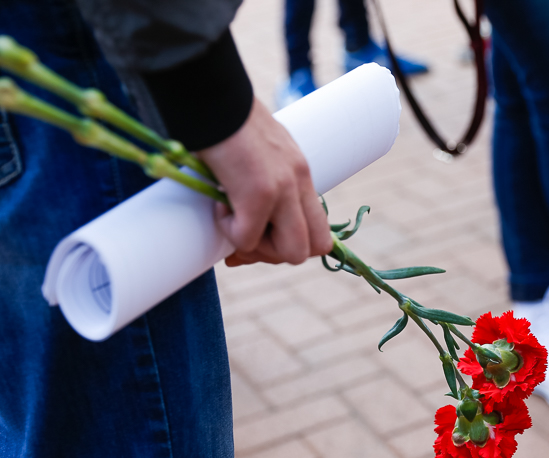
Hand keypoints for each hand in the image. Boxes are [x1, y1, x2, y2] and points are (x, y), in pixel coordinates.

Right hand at [197, 98, 332, 266]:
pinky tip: (219, 205)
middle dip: (277, 253)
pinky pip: (248, 238)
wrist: (208, 95)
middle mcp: (299, 182)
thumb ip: (264, 181)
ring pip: (291, 252)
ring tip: (232, 220)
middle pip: (315, 248)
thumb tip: (242, 213)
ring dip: (257, 247)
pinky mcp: (258, 193)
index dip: (293, 242)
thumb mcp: (257, 151)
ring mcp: (282, 189)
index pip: (321, 230)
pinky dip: (229, 231)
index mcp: (301, 172)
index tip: (264, 236)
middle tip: (247, 239)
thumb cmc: (223, 119)